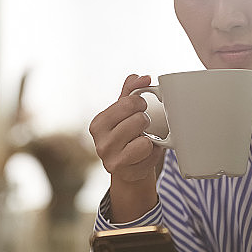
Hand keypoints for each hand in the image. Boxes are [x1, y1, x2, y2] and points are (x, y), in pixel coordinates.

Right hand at [89, 75, 164, 221]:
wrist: (128, 168)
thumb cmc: (128, 135)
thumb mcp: (125, 111)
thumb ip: (131, 90)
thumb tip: (143, 78)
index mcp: (98, 124)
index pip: (128, 103)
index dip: (141, 103)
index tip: (140, 108)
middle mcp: (100, 143)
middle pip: (139, 120)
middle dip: (146, 121)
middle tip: (142, 127)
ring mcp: (111, 160)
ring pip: (145, 140)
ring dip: (150, 139)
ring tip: (142, 141)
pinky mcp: (125, 173)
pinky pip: (150, 155)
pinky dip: (153, 153)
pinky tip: (145, 155)